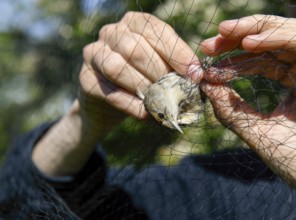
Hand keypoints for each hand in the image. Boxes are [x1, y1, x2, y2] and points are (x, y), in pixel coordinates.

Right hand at [79, 11, 198, 135]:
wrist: (110, 100)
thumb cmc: (141, 78)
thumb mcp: (158, 65)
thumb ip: (173, 66)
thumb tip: (195, 76)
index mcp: (134, 23)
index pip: (156, 30)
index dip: (177, 52)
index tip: (194, 74)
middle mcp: (111, 32)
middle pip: (135, 48)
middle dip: (159, 72)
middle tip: (175, 91)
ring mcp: (94, 54)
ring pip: (116, 67)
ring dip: (142, 87)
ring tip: (159, 102)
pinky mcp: (86, 79)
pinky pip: (109, 91)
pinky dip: (131, 105)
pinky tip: (145, 114)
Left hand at [200, 15, 295, 209]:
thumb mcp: (257, 132)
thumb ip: (232, 110)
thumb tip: (205, 85)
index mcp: (292, 85)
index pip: (260, 60)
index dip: (232, 58)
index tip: (205, 65)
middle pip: (272, 42)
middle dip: (238, 39)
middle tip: (208, 44)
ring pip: (289, 33)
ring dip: (254, 29)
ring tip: (224, 32)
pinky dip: (278, 37)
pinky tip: (249, 43)